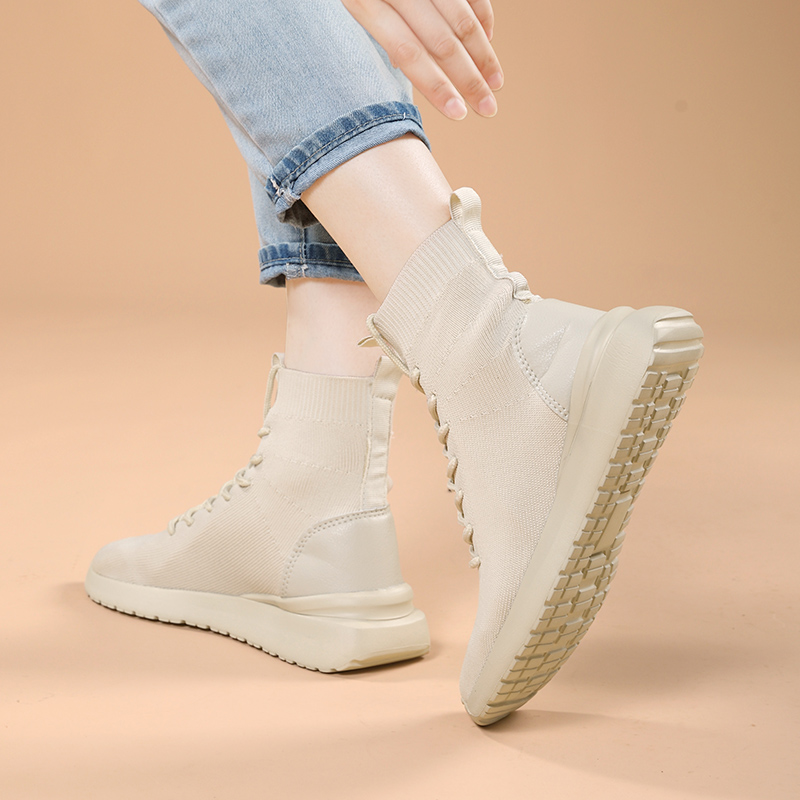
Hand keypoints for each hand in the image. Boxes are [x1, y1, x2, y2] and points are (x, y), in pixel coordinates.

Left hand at [341, 0, 502, 119]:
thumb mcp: (359, 3)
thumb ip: (382, 30)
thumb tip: (405, 64)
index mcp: (368, 3)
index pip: (410, 53)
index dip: (436, 87)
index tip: (458, 113)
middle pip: (441, 42)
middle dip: (469, 79)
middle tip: (488, 107)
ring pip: (461, 20)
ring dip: (483, 54)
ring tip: (495, 81)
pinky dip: (483, 16)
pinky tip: (488, 39)